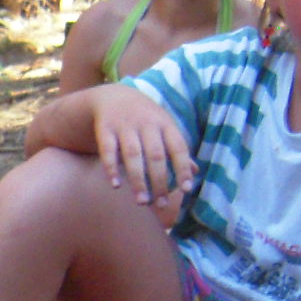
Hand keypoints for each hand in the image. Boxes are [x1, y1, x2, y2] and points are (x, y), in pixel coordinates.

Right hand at [93, 87, 194, 207]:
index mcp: (164, 123)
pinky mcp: (105, 128)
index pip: (178, 147)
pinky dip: (111, 168)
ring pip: (133, 155)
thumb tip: (196, 173)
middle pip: (156, 155)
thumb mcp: (163, 127)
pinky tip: (116, 185)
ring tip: (142, 202)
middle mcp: (146, 123)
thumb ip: (177, 149)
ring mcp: (124, 125)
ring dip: (138, 180)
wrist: (113, 96)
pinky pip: (108, 150)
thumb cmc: (144, 118)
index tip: (186, 189)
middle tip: (161, 204)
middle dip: (159, 181)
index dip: (183, 167)